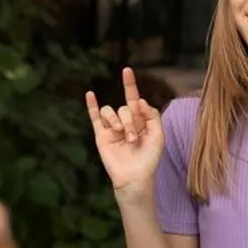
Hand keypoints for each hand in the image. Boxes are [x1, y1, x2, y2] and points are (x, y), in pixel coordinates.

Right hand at [85, 67, 163, 191]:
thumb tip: (138, 100)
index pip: (134, 99)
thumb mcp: (158, 135)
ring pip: (110, 111)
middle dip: (130, 120)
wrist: (134, 177)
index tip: (127, 71)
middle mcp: (125, 122)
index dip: (130, 85)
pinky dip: (92, 106)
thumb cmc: (149, 159)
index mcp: (140, 120)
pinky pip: (94, 117)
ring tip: (122, 134)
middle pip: (124, 108)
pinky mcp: (101, 135)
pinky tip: (90, 95)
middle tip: (133, 137)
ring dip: (117, 120)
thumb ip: (152, 115)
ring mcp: (112, 128)